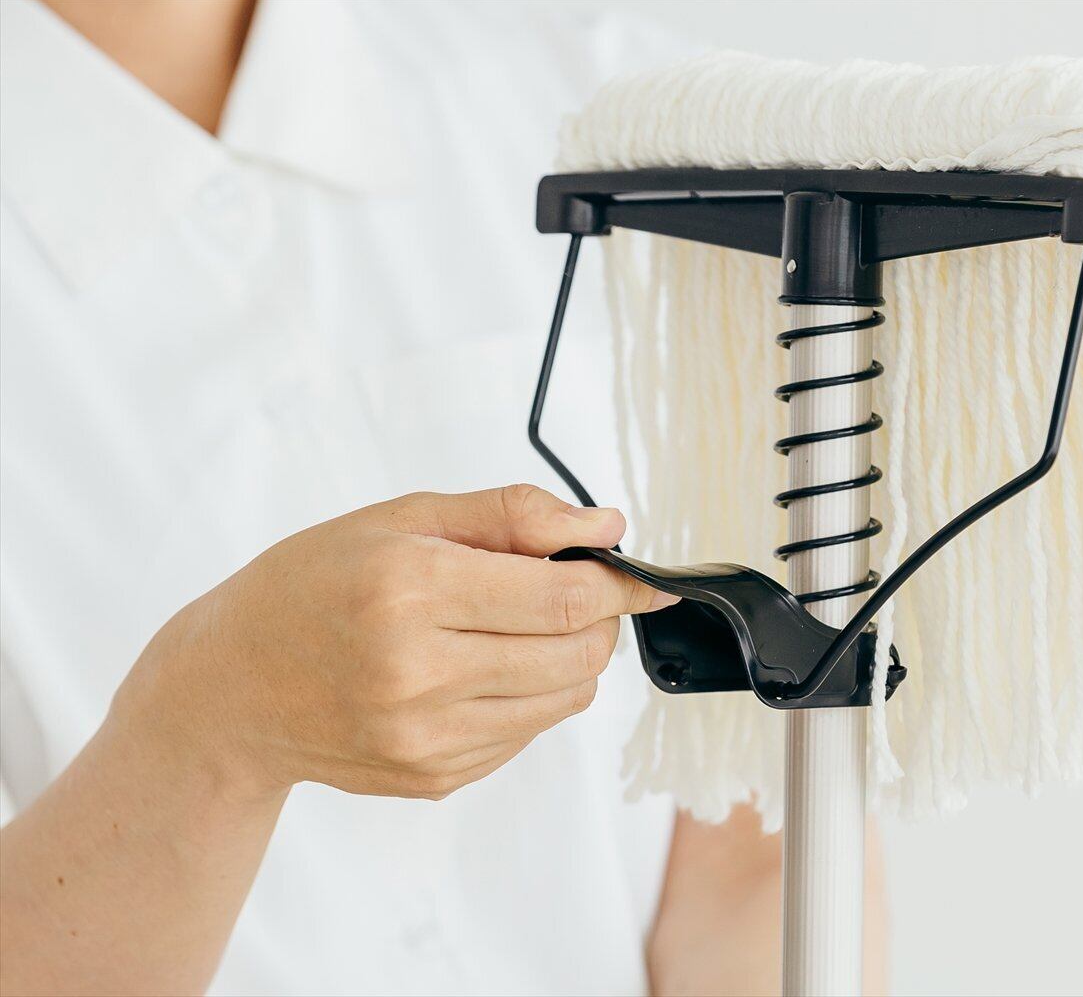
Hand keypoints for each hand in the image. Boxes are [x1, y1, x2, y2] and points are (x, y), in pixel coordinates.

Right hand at [112, 485, 675, 800]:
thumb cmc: (312, 585)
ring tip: (519, 627)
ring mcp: (426, 738)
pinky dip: (529, 696)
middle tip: (574, 591)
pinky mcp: (433, 779)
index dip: (620, 583)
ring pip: (566, 699)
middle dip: (600, 619)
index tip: (641, 576)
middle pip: (579, 654)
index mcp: (410, 591)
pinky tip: (477, 670)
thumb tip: (605, 525)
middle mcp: (419, 674)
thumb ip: (512, 514)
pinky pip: (528, 733)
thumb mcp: (402, 519)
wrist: (230, 689)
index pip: (566, 597)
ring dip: (570, 658)